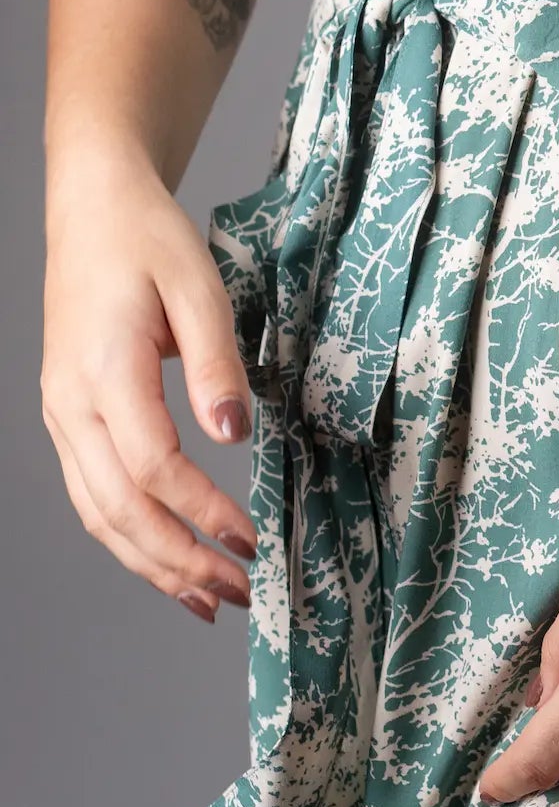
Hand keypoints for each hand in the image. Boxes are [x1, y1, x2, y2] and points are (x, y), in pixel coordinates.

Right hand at [41, 143, 257, 621]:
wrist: (94, 207)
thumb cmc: (147, 238)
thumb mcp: (197, 285)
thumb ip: (216, 361)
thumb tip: (233, 434)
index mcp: (103, 369)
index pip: (152, 466)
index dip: (200, 511)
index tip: (249, 539)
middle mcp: (71, 403)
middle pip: (118, 509)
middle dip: (178, 562)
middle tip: (240, 593)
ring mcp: (62, 414)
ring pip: (98, 513)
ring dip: (152, 563)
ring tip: (208, 599)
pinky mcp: (69, 416)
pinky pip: (92, 493)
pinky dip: (129, 537)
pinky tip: (166, 558)